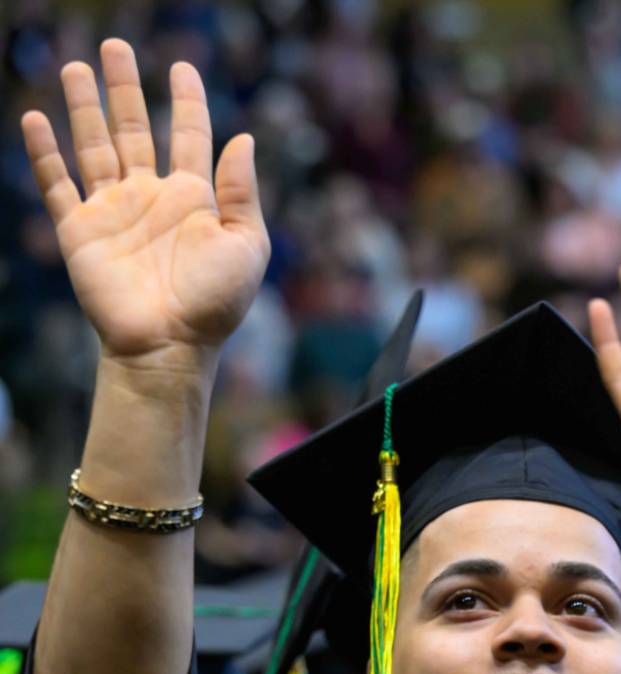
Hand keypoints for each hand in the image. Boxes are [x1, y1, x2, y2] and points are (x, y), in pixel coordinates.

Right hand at [21, 39, 268, 385]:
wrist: (170, 344)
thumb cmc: (216, 302)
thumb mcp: (247, 244)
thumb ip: (242, 191)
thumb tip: (244, 138)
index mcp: (194, 198)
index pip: (188, 135)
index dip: (186, 101)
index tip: (181, 67)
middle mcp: (151, 197)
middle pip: (134, 129)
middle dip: (124, 88)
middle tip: (115, 45)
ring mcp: (113, 211)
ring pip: (94, 146)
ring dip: (84, 107)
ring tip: (75, 67)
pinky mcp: (80, 230)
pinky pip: (58, 183)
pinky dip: (45, 152)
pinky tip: (36, 117)